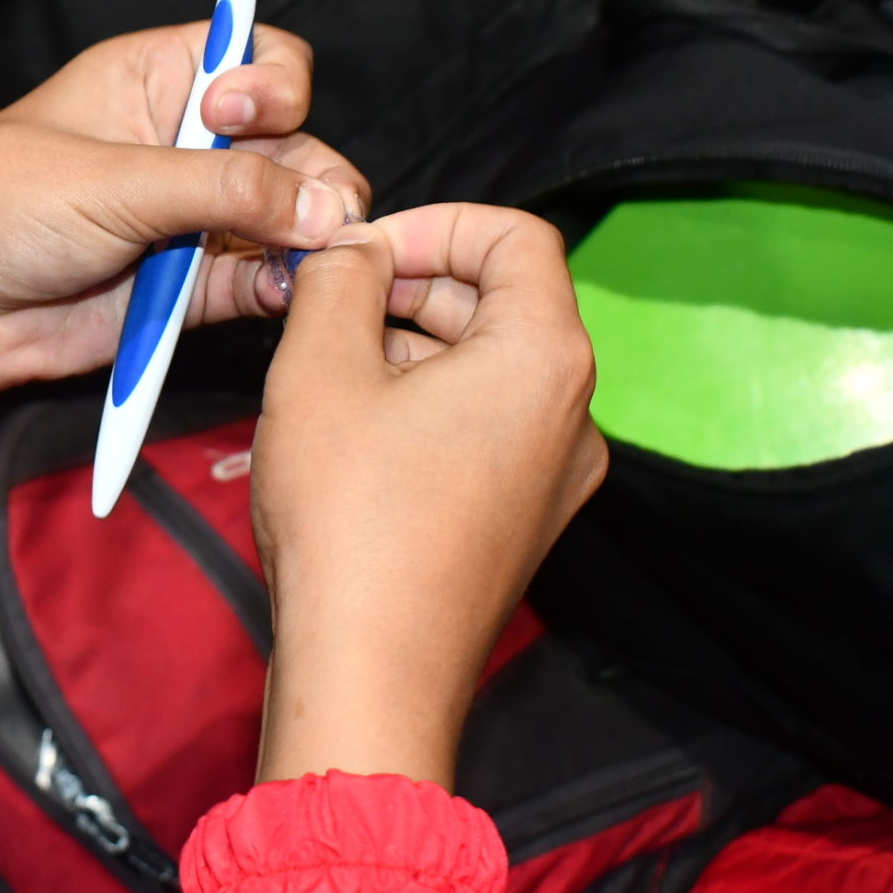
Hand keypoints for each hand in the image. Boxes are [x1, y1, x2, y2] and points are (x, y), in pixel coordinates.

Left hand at [0, 24, 371, 399]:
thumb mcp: (110, 181)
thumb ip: (222, 191)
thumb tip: (320, 206)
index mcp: (154, 80)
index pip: (257, 57)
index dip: (273, 83)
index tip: (242, 116)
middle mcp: (182, 144)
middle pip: (293, 143)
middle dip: (314, 176)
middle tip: (314, 214)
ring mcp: (189, 218)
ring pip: (288, 217)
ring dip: (307, 238)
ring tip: (302, 258)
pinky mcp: (187, 287)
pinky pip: (258, 281)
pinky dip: (280, 287)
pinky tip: (282, 290)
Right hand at [250, 204, 606, 789]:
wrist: (371, 671)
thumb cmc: (349, 520)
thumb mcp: (319, 367)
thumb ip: (339, 278)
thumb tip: (353, 252)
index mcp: (546, 357)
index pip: (517, 237)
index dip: (435, 222)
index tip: (361, 248)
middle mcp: (573, 413)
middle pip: (503, 302)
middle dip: (409, 285)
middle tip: (324, 300)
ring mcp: (555, 474)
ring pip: (486, 368)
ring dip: (407, 346)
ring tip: (320, 368)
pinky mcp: (523, 520)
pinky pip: (482, 428)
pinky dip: (422, 404)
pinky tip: (347, 428)